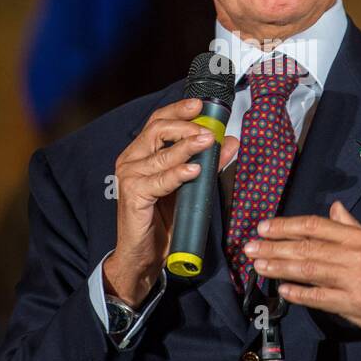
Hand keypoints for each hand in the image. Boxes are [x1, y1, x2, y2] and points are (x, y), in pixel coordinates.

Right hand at [108, 97, 239, 306]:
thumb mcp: (188, 188)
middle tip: (209, 130)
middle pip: (157, 129)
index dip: (179, 110)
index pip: (158, 121)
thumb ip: (207, 164)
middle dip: (186, 126)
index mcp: (140, 153)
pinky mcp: (132, 196)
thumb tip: (231, 143)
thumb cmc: (161, 220)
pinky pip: (159, 180)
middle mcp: (130, 160)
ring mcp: (129, 177)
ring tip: (208, 142)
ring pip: (161, 153)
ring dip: (187, 146)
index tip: (201, 104)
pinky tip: (194, 170)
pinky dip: (178, 173)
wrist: (142, 256)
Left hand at [245, 201, 360, 360]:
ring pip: (308, 270)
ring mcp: (355, 279)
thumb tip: (334, 208)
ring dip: (279, 267)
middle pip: (307, 247)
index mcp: (360, 238)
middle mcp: (357, 254)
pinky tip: (282, 291)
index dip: (286, 226)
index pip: (316, 225)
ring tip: (258, 266)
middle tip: (250, 248)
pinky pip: (319, 297)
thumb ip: (351, 227)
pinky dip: (299, 293)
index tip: (264, 228)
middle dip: (274, 247)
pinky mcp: (354, 304)